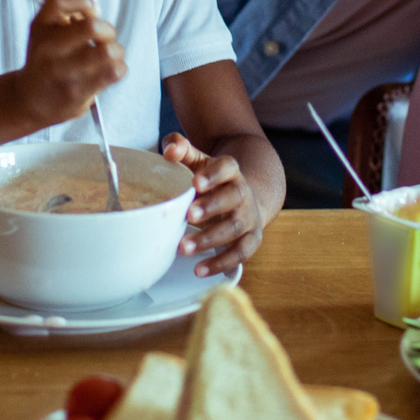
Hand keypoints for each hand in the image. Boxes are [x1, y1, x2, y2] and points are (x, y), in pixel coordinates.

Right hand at [14, 0, 125, 126]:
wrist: (30, 101)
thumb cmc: (49, 55)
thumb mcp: (55, 23)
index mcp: (40, 25)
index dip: (83, 1)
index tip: (91, 11)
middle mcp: (47, 48)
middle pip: (92, 26)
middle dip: (108, 30)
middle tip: (104, 37)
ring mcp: (60, 73)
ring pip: (108, 51)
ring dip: (116, 51)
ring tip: (108, 55)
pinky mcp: (75, 93)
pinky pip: (113, 72)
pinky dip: (119, 68)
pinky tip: (110, 70)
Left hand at [163, 133, 263, 275]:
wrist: (248, 198)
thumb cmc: (212, 181)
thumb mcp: (199, 161)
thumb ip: (182, 149)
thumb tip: (169, 150)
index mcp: (231, 171)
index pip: (227, 168)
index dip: (214, 175)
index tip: (195, 182)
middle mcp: (243, 193)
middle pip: (233, 198)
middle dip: (211, 207)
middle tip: (188, 215)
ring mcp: (249, 217)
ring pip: (234, 228)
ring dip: (209, 239)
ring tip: (183, 248)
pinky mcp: (251, 240)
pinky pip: (239, 253)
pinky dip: (220, 262)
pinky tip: (199, 270)